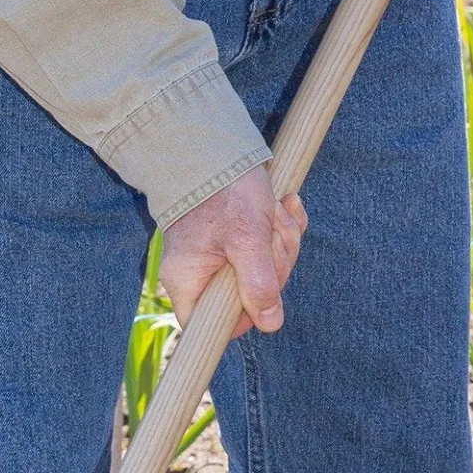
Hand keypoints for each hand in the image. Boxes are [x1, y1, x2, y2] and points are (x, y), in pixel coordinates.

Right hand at [158, 165, 305, 340]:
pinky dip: (279, 229)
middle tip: (276, 234)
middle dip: (274, 264)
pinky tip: (284, 207)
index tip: (264, 294)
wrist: (215, 145)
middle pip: (246, 297)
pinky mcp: (233, 241)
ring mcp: (216, 258)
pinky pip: (264, 249)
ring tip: (277, 211)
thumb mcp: (248, 239)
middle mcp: (197, 274)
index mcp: (188, 281)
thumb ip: (259, 284)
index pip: (211, 327)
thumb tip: (270, 324)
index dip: (244, 318)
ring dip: (280, 241)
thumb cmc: (224, 191)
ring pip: (261, 272)